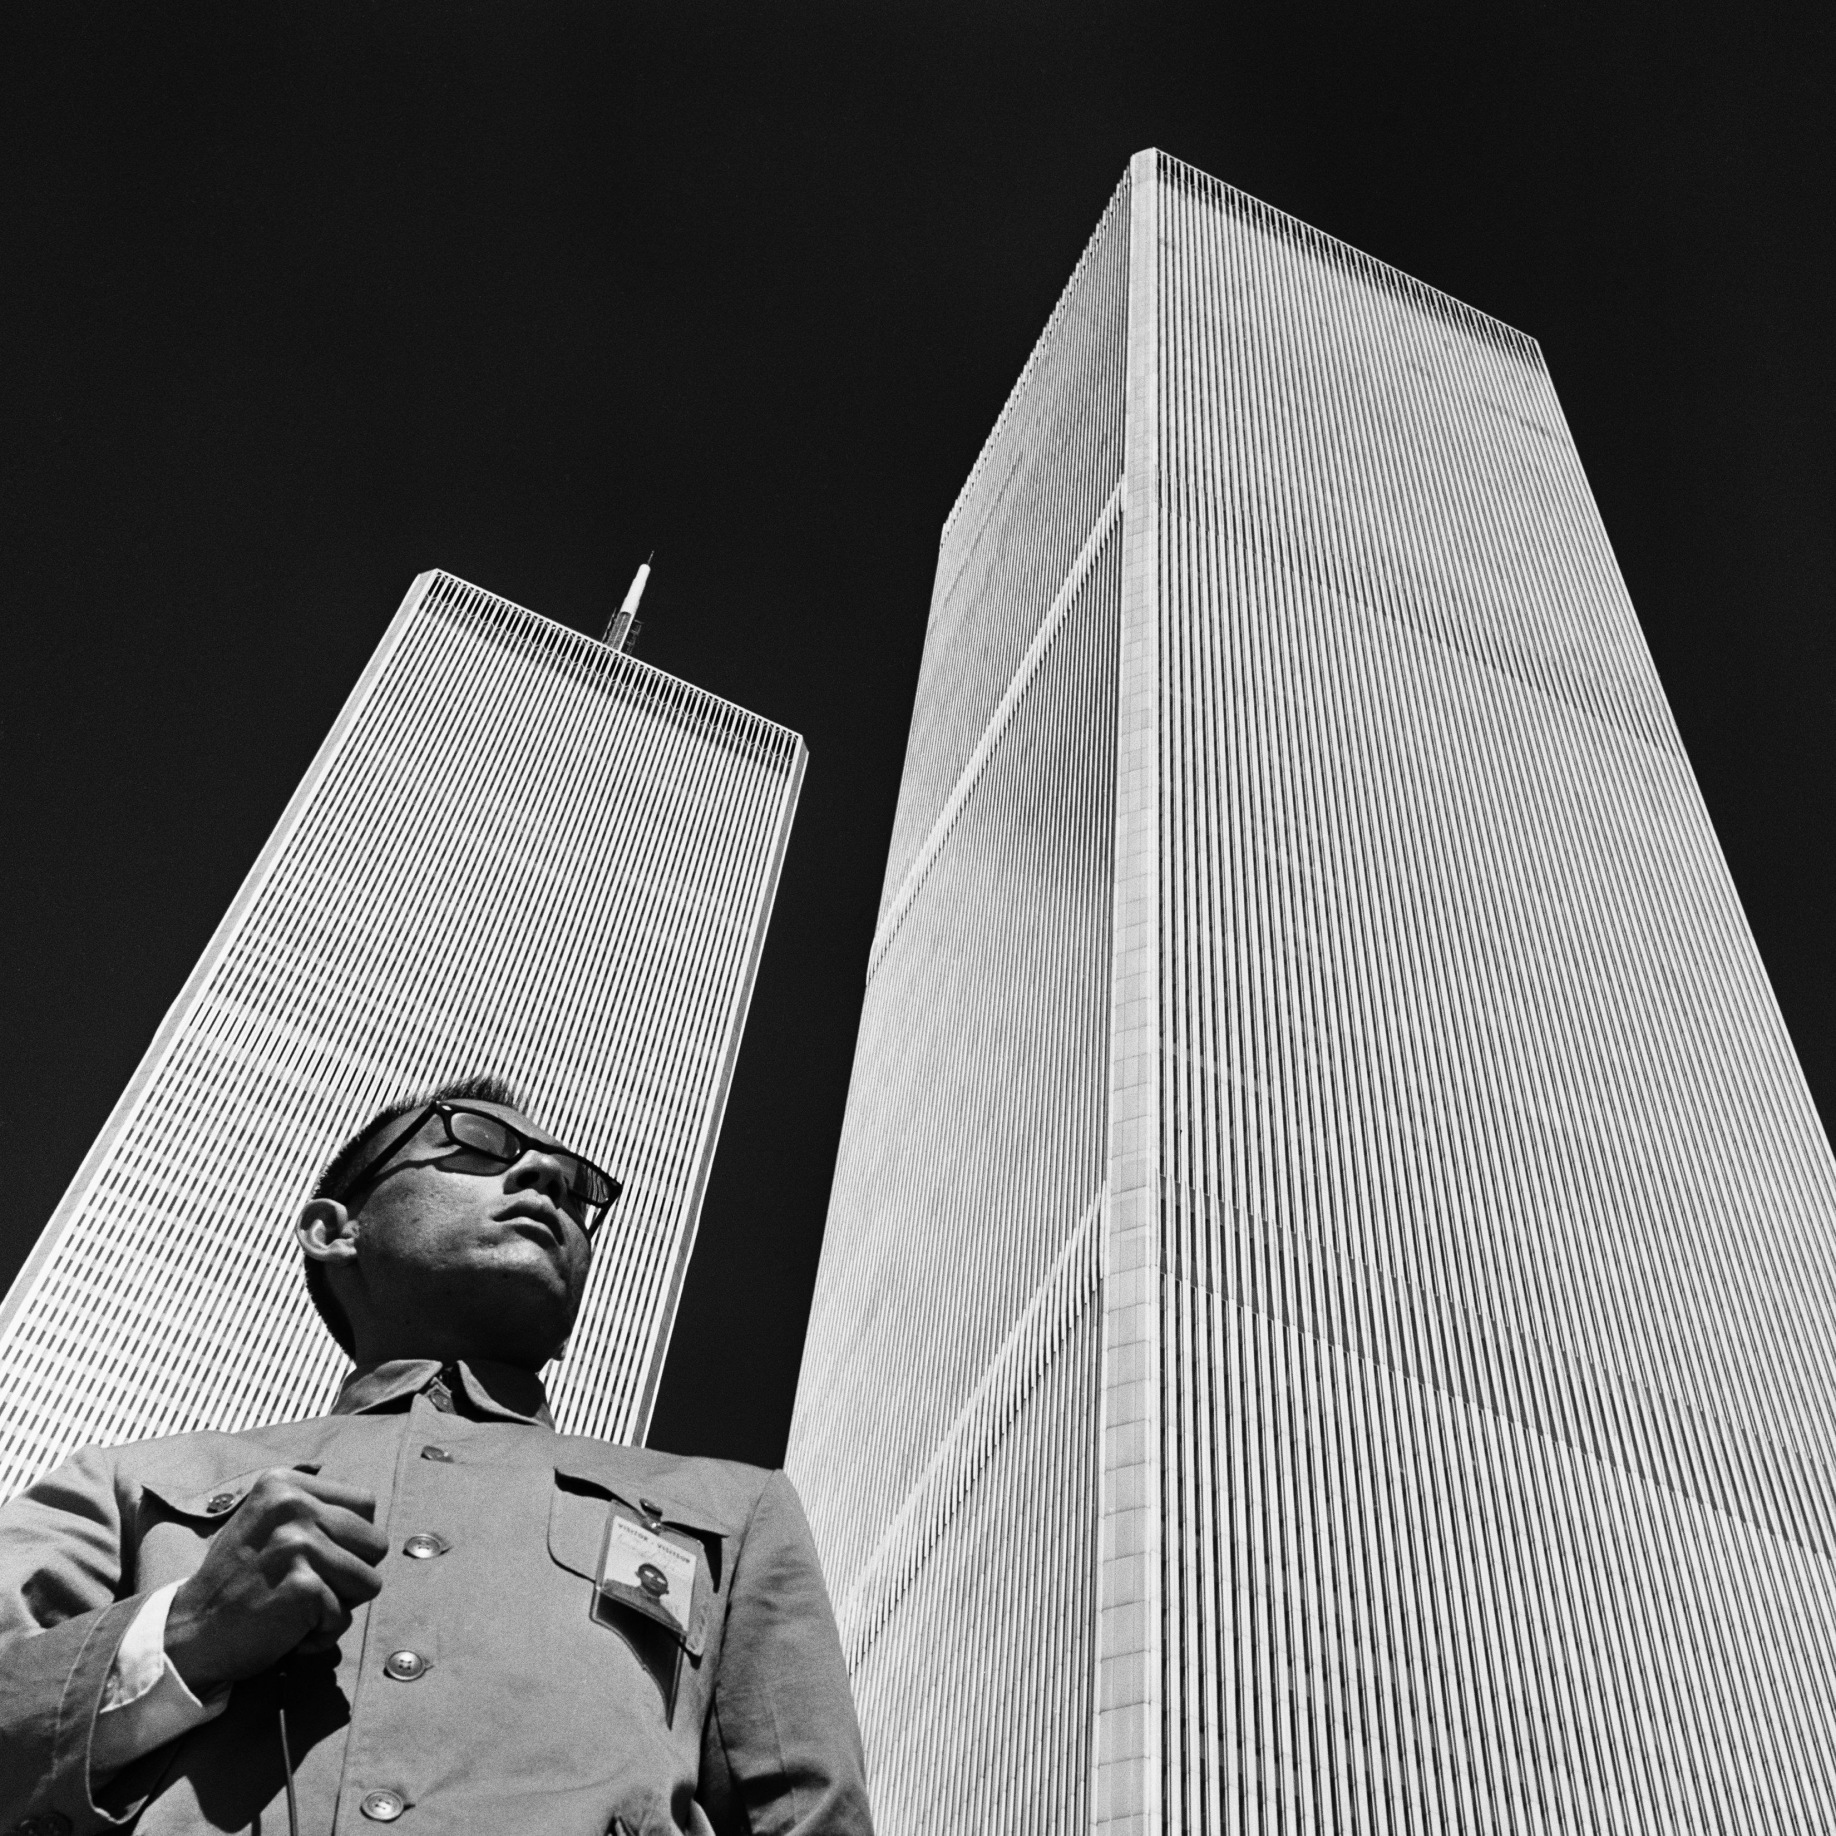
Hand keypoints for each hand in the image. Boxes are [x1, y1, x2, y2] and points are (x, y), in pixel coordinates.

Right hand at [164, 1469, 386, 1694]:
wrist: (187, 1634)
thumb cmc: (239, 1582)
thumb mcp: (267, 1522)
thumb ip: (314, 1507)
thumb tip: (370, 1510)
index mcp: (284, 1483)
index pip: (366, 1505)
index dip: (350, 1541)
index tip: (309, 1558)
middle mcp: (292, 1504)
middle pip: (376, 1543)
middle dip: (350, 1575)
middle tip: (302, 1586)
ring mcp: (298, 1543)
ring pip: (369, 1582)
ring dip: (337, 1606)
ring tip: (294, 1606)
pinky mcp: (303, 1586)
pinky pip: (343, 1618)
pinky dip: (319, 1635)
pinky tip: (284, 1630)